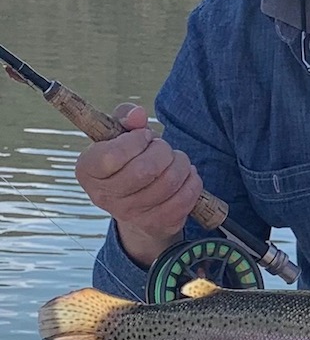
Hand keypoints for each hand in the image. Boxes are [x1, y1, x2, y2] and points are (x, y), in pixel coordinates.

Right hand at [75, 104, 202, 264]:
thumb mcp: (120, 134)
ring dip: (180, 164)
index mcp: (88, 170)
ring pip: (168, 183)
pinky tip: (186, 175)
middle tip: (163, 148)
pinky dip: (191, 182)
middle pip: (145, 170)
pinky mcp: (157, 224)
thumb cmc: (127, 159)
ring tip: (176, 160)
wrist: (136, 202)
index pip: (112, 156)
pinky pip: (184, 199)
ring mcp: (131, 214)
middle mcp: (104, 197)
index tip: (145, 136)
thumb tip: (138, 115)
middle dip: (163, 151)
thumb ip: (126, 117)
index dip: (135, 141)